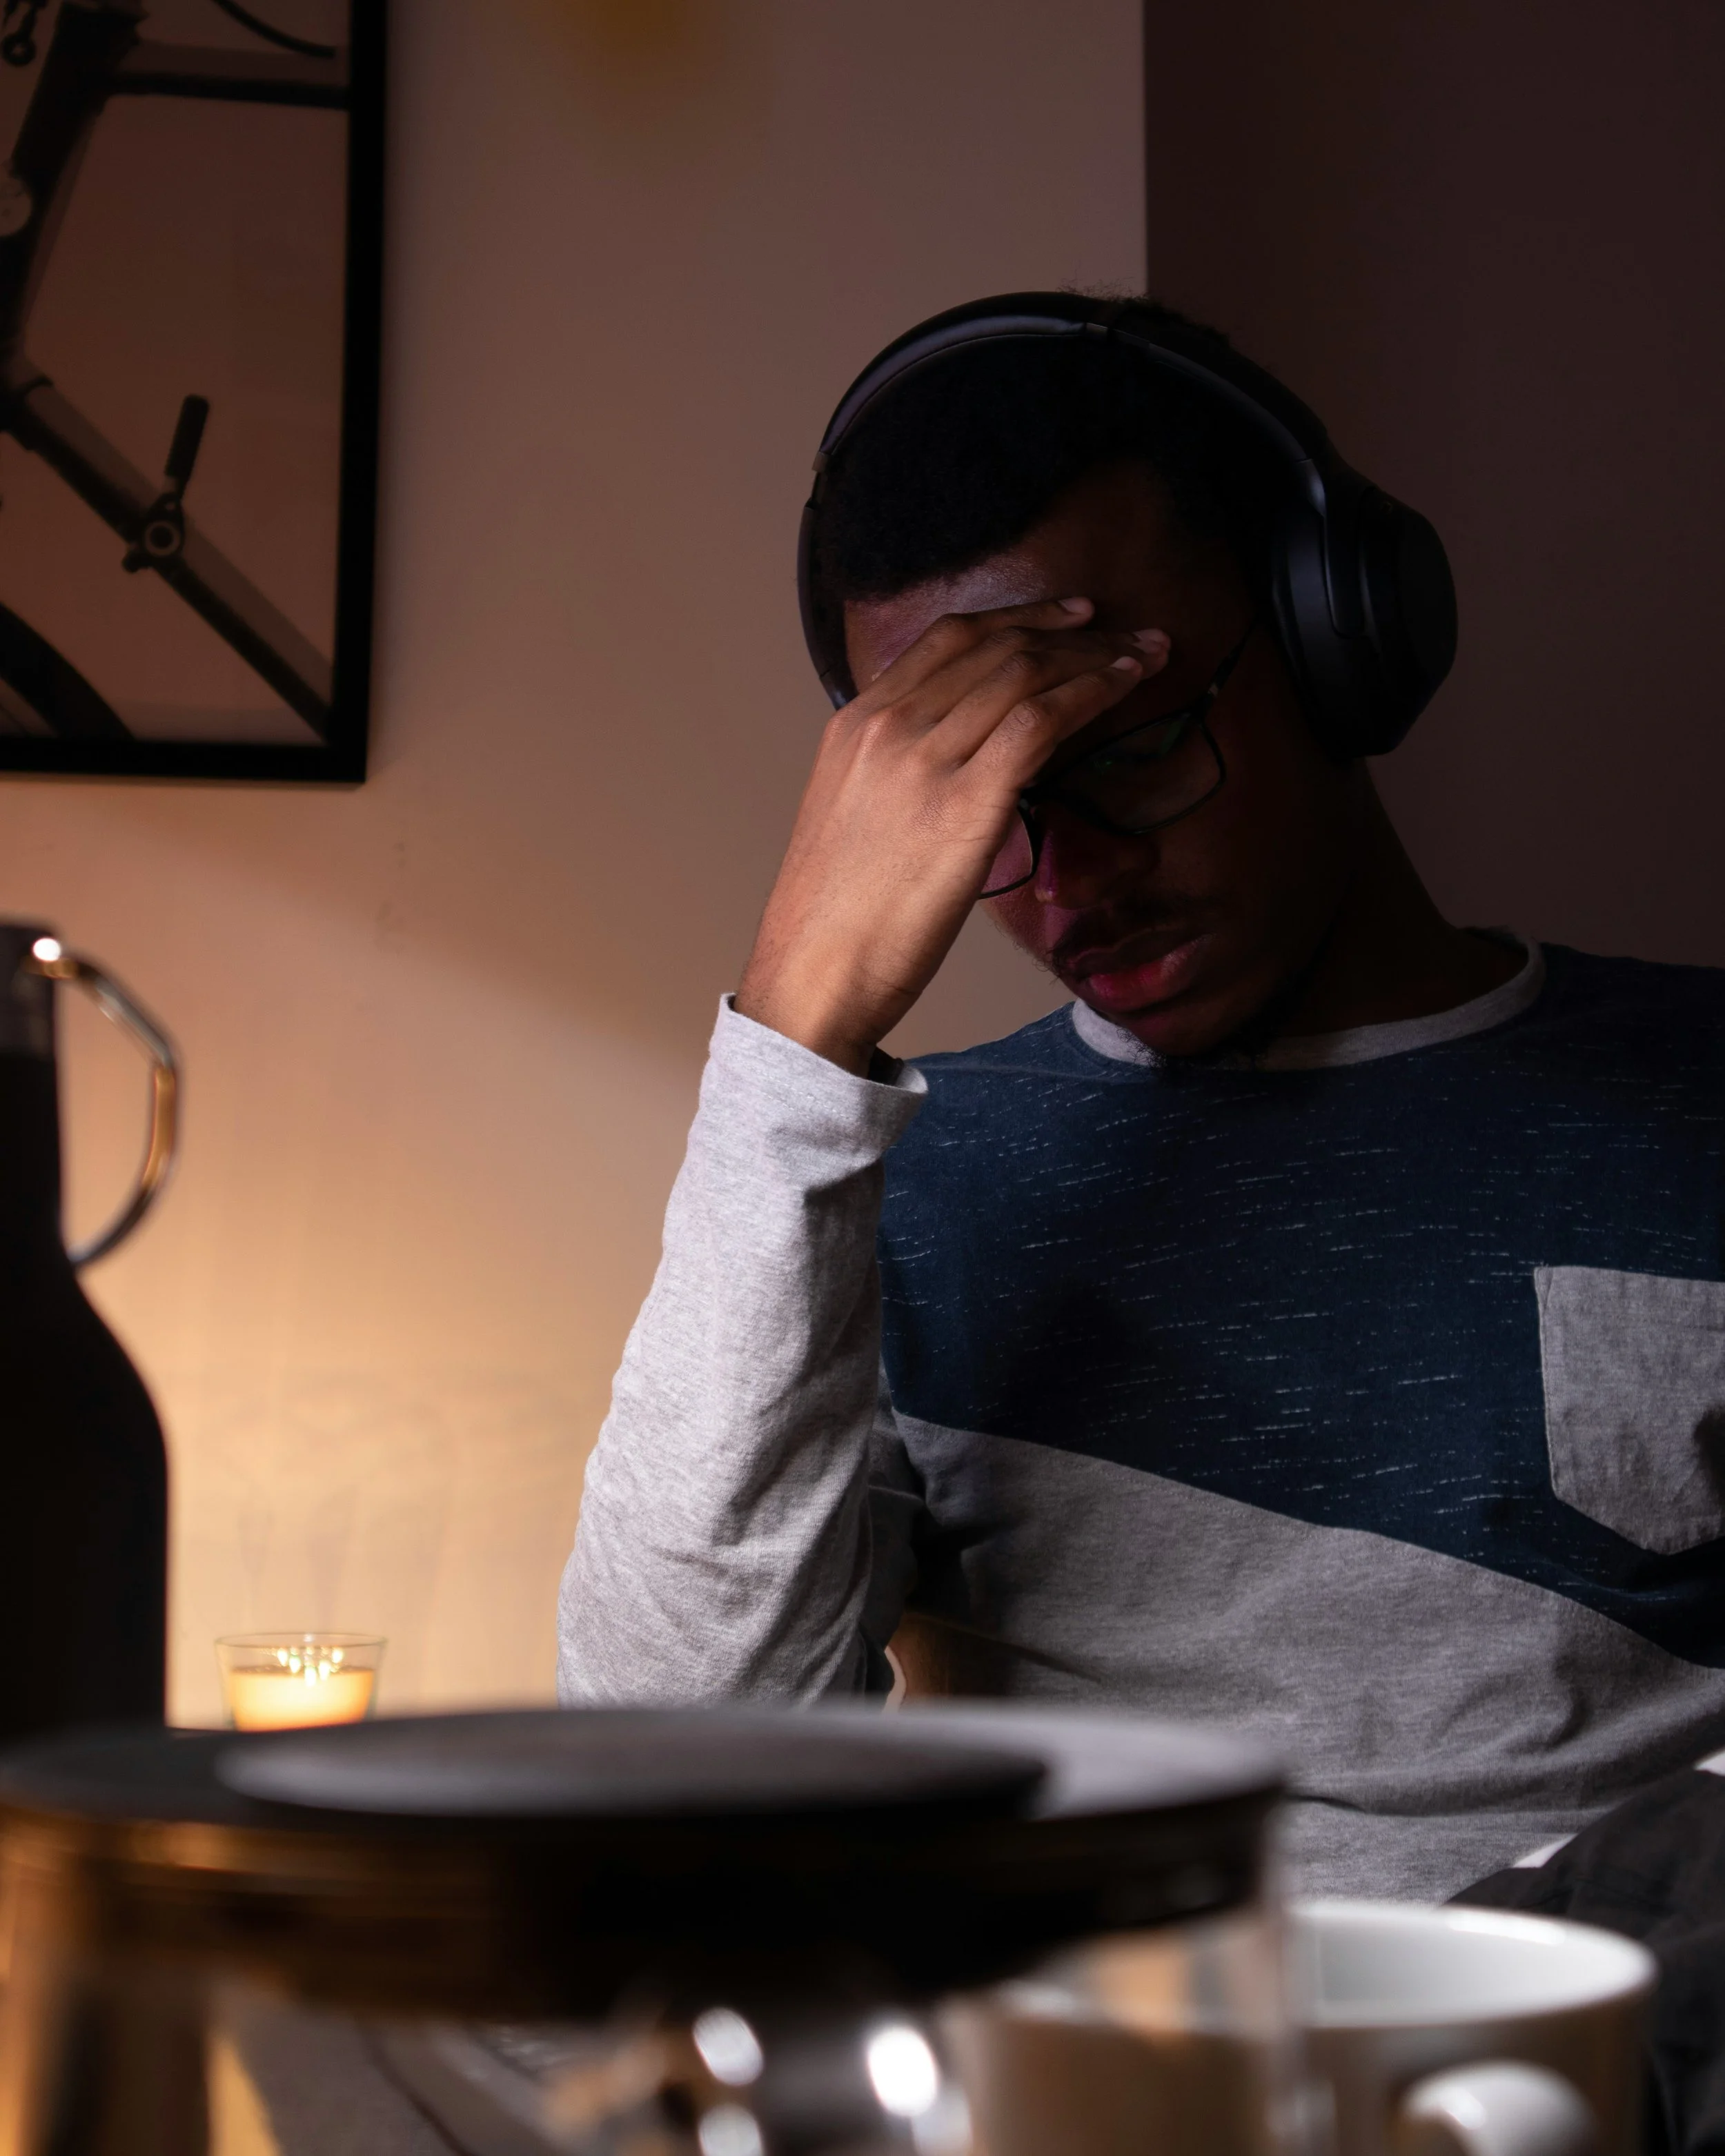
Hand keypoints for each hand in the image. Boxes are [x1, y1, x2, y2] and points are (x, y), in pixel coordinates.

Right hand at [736, 598, 1168, 1072]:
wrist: (813, 975)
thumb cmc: (836, 919)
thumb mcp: (854, 817)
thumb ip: (899, 773)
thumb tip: (960, 766)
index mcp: (855, 724)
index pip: (947, 639)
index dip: (1018, 617)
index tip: (1068, 617)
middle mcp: (888, 726)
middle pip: (994, 647)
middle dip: (1072, 632)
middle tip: (1129, 634)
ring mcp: (925, 760)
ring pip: (1023, 673)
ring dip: (1095, 657)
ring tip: (1144, 657)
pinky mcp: (965, 803)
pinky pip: (1040, 722)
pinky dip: (1089, 694)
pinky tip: (1122, 690)